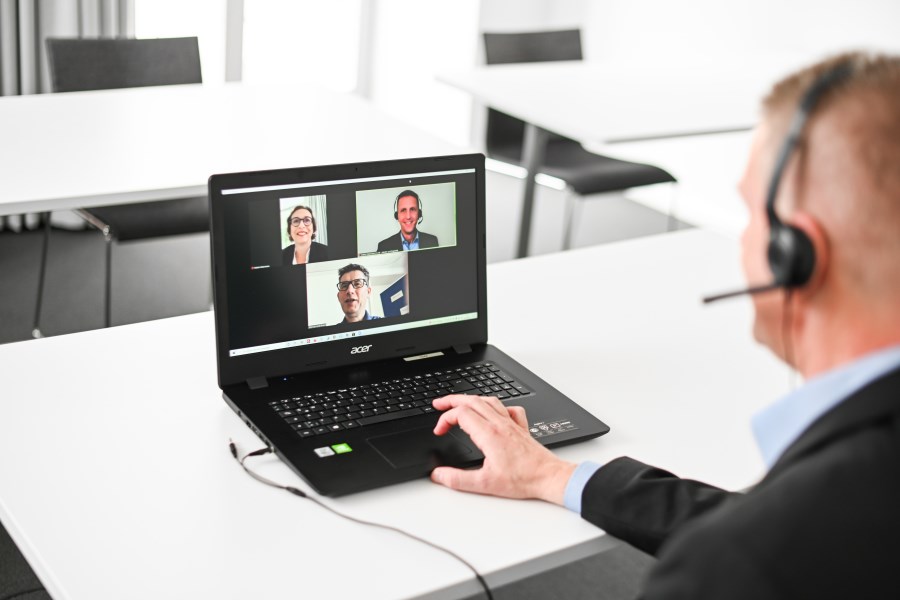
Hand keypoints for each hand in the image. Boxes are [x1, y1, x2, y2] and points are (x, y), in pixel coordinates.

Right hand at [430, 394, 576, 504]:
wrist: (548, 477)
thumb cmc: (523, 480)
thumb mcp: (484, 484)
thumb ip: (457, 479)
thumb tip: (438, 475)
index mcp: (489, 434)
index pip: (461, 413)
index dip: (444, 419)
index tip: (439, 431)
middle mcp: (500, 424)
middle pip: (472, 400)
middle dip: (452, 400)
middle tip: (438, 404)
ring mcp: (512, 423)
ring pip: (489, 400)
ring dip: (471, 399)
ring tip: (460, 403)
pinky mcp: (521, 428)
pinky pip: (508, 408)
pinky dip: (496, 406)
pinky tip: (493, 413)